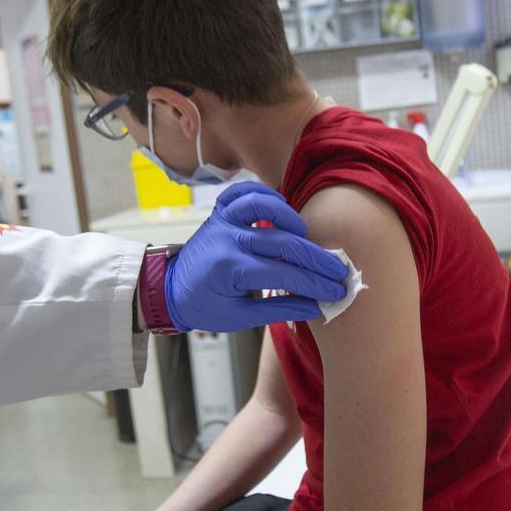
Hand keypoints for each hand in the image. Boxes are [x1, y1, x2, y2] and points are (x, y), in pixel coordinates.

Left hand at [165, 181, 347, 332]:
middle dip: (316, 260)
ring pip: (260, 205)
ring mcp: (221, 221)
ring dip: (288, 217)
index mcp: (230, 269)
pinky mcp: (219, 212)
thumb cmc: (205, 306)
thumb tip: (317, 306)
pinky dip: (262, 194)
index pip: (284, 274)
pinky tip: (280, 206)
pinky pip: (241, 192)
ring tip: (306, 235)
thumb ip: (279, 309)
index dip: (315, 284)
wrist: (171, 289)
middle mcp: (226, 239)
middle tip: (338, 270)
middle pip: (282, 243)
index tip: (337, 291)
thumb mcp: (240, 318)